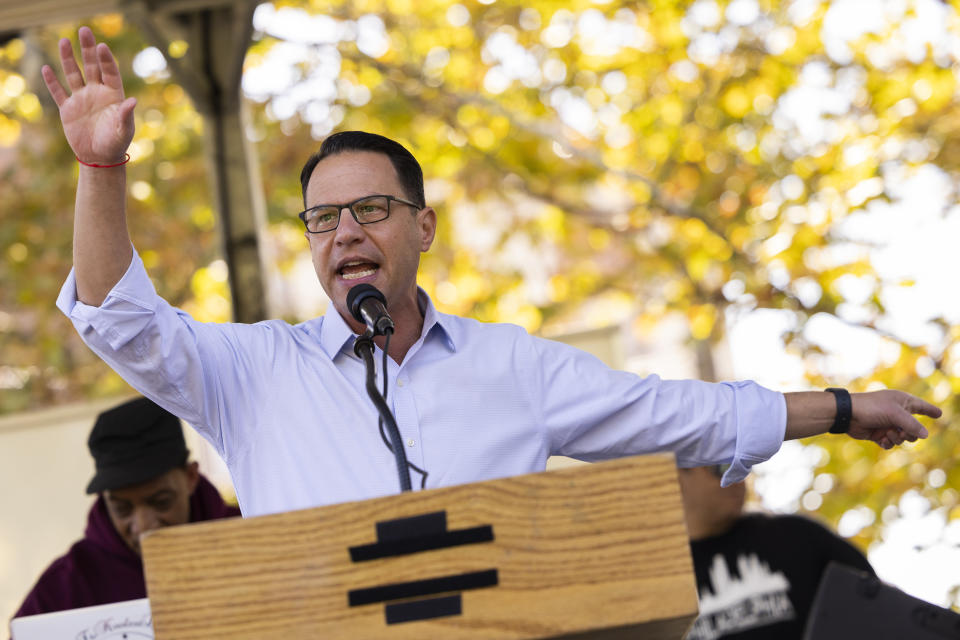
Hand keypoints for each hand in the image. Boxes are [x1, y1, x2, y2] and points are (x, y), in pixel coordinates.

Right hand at [41, 26, 135, 164]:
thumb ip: (126, 115)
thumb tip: (133, 101)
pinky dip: (52, 82)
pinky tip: (46, 68)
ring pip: (74, 74)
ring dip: (68, 58)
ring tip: (63, 41)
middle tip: (85, 30)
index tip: (102, 46)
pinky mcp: (68, 109)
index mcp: (113, 95)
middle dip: (88, 49)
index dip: (106, 60)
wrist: (100, 158)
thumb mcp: (124, 130)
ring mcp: (81, 99)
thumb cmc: (116, 143)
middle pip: (92, 66)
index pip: (109, 72)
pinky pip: (58, 92)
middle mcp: (97, 93)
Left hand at [848, 390, 941, 448]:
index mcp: (902, 402)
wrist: (847, 415)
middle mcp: (896, 412)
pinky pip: (890, 443)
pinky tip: (882, 439)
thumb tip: (925, 435)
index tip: (939, 414)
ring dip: (897, 438)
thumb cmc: (871, 408)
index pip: (920, 406)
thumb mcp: (895, 414)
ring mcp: (887, 424)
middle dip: (909, 433)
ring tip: (888, 433)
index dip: (930, 410)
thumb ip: (912, 425)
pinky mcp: (878, 433)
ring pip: (902, 438)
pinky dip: (888, 443)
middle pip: (913, 428)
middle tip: (901, 432)